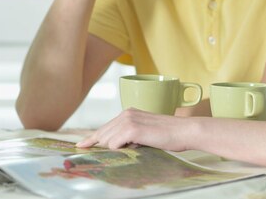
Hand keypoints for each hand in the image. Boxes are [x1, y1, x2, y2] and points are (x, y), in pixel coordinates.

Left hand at [76, 108, 191, 150]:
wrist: (184, 131)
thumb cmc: (168, 135)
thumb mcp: (145, 134)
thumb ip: (129, 137)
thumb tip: (115, 148)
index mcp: (128, 113)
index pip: (105, 128)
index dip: (92, 138)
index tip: (81, 146)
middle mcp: (126, 113)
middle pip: (102, 134)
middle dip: (96, 146)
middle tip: (88, 153)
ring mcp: (128, 120)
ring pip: (107, 140)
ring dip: (111, 149)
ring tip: (121, 152)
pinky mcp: (132, 128)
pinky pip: (114, 144)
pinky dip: (117, 150)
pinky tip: (127, 151)